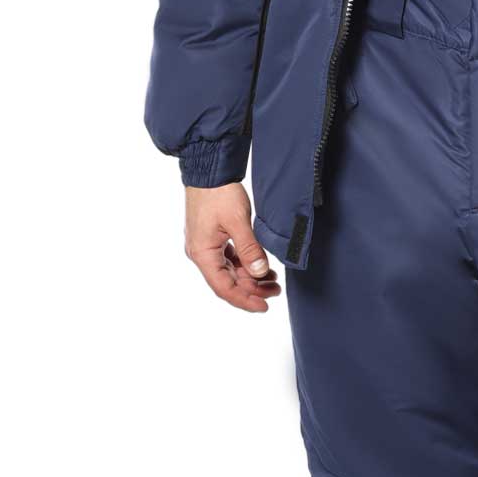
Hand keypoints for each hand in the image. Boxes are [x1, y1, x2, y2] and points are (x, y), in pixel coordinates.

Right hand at [184, 182, 281, 311]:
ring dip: (251, 277)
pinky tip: (262, 265)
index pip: (224, 287)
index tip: (264, 307)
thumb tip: (259, 273)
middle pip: (228, 281)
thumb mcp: (237, 221)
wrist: (209, 170)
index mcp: (202, 254)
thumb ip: (249, 249)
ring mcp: (206, 245)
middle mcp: (201, 253)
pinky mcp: (213, 237)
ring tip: (273, 280)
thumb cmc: (219, 193)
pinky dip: (246, 264)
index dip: (244, 300)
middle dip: (252, 289)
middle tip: (276, 291)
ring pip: (230, 271)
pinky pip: (230, 259)